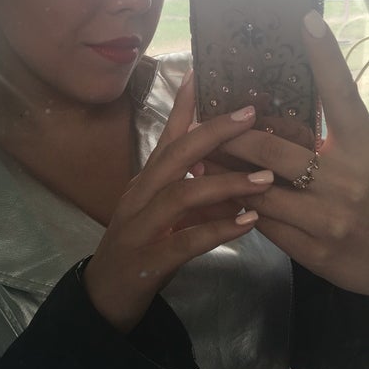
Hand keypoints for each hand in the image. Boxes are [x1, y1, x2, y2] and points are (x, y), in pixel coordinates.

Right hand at [82, 72, 275, 332]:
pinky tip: (248, 224)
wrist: (104, 293)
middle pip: (175, 157)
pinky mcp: (149, 258)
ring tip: (264, 179)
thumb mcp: (161, 212)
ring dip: (225, 184)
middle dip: (212, 133)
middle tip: (250, 115)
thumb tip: (226, 172)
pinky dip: (219, 230)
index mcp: (144, 182)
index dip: (182, 107)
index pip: (165, 138)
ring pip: (182, 195)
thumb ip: (189, 191)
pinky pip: (187, 240)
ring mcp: (141, 226)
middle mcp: (139, 196)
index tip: (200, 75)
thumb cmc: (136, 247)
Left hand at [218, 10, 368, 294]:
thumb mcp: (363, 159)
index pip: (343, 96)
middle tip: (200, 123)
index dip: (326, 57)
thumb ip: (333, 138)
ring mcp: (330, 216)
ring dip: (222, 173)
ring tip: (197, 160)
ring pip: (256, 187)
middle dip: (229, 136)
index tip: (306, 20)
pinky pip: (262, 222)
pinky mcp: (314, 249)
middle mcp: (349, 177)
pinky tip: (218, 198)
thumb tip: (280, 115)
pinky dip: (237, 207)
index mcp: (365, 147)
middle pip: (270, 148)